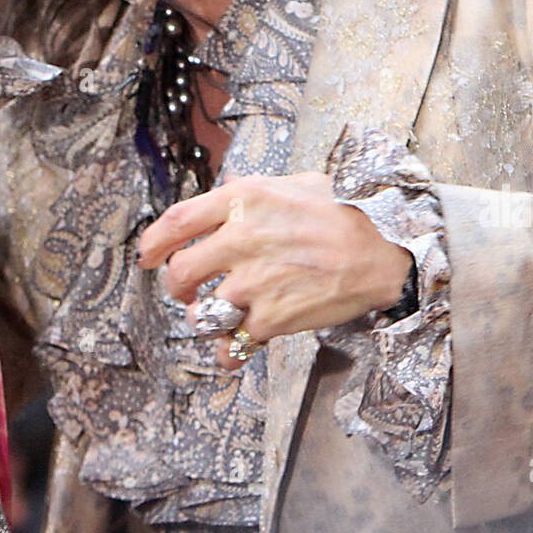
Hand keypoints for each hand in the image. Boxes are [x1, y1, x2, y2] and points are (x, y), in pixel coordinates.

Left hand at [136, 171, 413, 368]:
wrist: (384, 249)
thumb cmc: (346, 212)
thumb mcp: (296, 182)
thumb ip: (253, 191)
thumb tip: (223, 193)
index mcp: (243, 200)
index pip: (176, 222)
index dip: (153, 243)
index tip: (147, 256)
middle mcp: (241, 239)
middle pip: (179, 272)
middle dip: (177, 286)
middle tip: (188, 290)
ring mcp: (254, 282)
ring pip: (201, 312)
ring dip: (204, 317)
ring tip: (220, 314)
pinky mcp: (271, 318)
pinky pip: (232, 343)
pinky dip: (232, 349)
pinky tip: (240, 344)